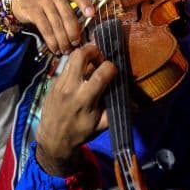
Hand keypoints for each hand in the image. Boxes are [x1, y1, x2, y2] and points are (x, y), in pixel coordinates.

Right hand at [8, 0, 93, 54]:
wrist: (18, 0)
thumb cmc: (41, 2)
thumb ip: (68, 10)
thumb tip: (82, 30)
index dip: (86, 4)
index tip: (92, 14)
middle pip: (68, 16)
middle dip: (73, 33)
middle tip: (76, 44)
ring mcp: (43, 1)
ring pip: (57, 25)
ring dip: (63, 41)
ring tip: (65, 50)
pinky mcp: (34, 11)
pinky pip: (46, 29)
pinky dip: (52, 41)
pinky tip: (55, 48)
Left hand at [34, 43, 114, 175]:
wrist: (53, 138)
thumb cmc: (79, 133)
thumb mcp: (100, 126)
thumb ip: (116, 111)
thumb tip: (136, 104)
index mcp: (84, 99)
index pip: (100, 74)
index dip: (110, 67)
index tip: (114, 70)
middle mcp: (70, 87)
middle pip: (80, 55)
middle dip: (94, 50)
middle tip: (101, 57)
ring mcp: (59, 83)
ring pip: (70, 57)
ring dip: (83, 54)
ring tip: (91, 61)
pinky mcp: (52, 82)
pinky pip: (65, 66)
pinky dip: (74, 65)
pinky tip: (80, 72)